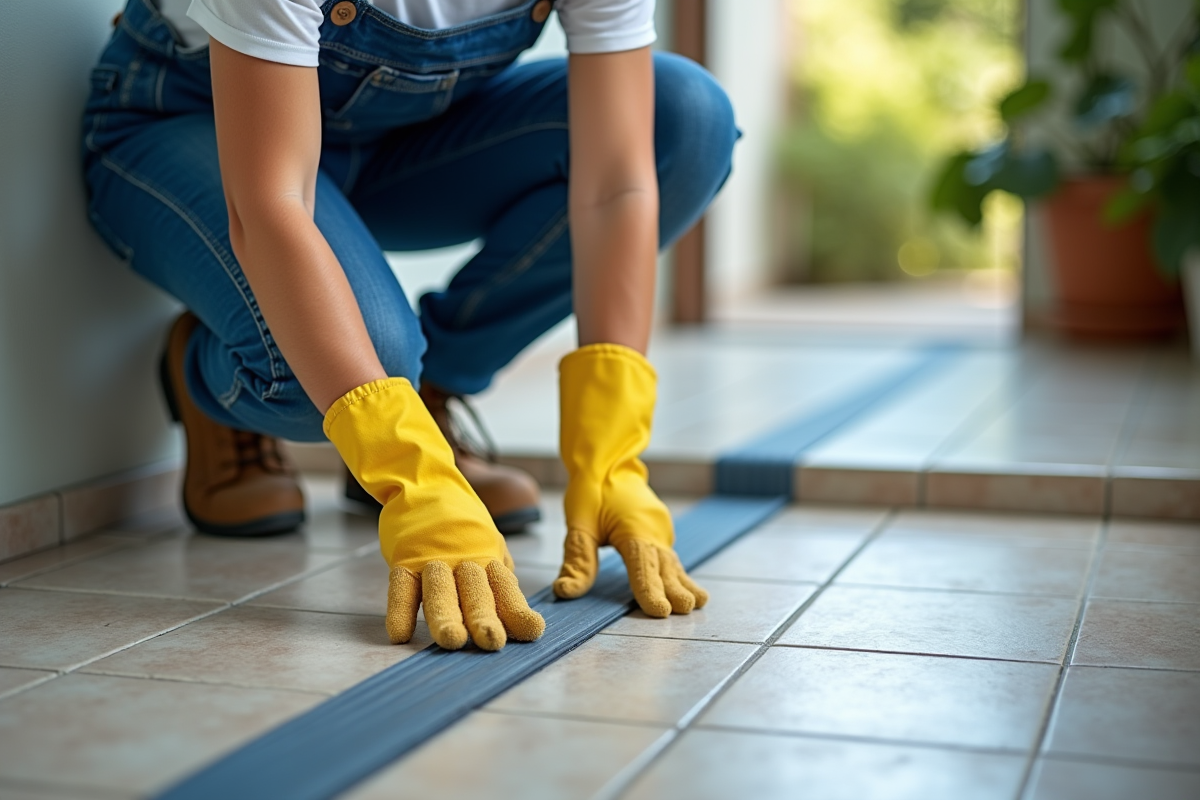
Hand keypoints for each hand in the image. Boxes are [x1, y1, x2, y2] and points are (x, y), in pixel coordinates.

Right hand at [324, 378, 544, 649]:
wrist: (423, 481)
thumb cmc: (460, 522)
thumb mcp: (488, 543)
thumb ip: (498, 576)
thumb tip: (516, 614)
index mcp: (487, 557)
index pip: (505, 588)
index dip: (518, 611)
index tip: (534, 632)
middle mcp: (463, 558)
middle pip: (475, 591)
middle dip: (484, 617)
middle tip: (493, 643)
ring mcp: (431, 557)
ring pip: (439, 589)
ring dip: (445, 615)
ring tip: (452, 641)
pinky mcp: (403, 557)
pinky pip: (400, 585)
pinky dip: (398, 609)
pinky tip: (399, 634)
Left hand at [555, 472, 707, 616]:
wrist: (608, 461)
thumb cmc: (591, 490)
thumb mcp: (579, 523)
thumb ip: (577, 560)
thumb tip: (565, 592)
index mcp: (633, 529)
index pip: (643, 565)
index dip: (650, 590)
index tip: (660, 611)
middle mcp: (653, 529)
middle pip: (664, 566)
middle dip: (675, 590)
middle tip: (685, 610)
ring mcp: (660, 527)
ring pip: (671, 561)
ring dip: (683, 583)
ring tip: (697, 603)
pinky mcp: (660, 528)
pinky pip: (669, 554)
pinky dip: (676, 572)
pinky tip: (685, 587)